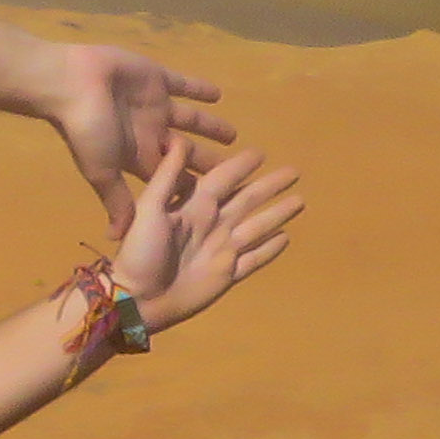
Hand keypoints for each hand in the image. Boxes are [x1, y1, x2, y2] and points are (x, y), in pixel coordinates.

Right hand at [40, 42, 236, 227]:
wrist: (71, 83)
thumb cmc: (88, 130)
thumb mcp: (103, 172)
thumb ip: (117, 201)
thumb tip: (117, 240)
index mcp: (138, 157)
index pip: (173, 178)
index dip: (193, 188)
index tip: (218, 202)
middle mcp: (149, 133)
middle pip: (186, 152)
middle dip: (208, 161)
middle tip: (238, 172)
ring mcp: (153, 106)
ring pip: (189, 120)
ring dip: (210, 127)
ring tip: (233, 135)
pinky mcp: (155, 78)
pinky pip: (183, 85)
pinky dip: (199, 90)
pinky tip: (217, 94)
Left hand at [108, 144, 301, 330]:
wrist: (139, 299)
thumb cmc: (141, 252)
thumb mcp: (149, 209)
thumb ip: (166, 177)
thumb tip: (177, 139)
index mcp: (193, 206)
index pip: (223, 179)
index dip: (240, 166)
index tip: (261, 152)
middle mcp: (211, 224)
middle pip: (247, 200)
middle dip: (269, 186)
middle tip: (293, 172)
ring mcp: (222, 250)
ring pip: (257, 227)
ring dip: (278, 214)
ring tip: (300, 201)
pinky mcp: (228, 274)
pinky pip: (255, 258)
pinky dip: (270, 249)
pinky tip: (286, 238)